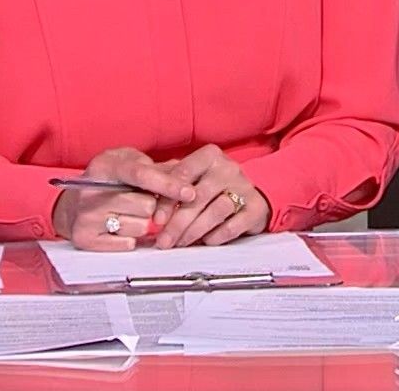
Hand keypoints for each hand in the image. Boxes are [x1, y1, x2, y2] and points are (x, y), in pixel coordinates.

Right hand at [54, 147, 197, 251]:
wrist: (72, 204)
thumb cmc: (108, 180)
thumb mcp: (128, 162)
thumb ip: (156, 167)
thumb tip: (185, 175)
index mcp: (105, 166)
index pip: (142, 175)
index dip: (169, 184)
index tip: (190, 193)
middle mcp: (92, 191)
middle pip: (146, 206)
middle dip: (151, 205)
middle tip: (138, 200)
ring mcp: (86, 216)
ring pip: (140, 227)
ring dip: (141, 223)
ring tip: (126, 214)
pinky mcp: (85, 238)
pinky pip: (127, 243)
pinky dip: (130, 238)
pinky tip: (120, 227)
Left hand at [151, 144, 271, 248]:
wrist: (250, 194)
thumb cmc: (211, 185)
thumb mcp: (191, 177)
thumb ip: (170, 184)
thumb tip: (143, 200)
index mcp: (209, 156)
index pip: (182, 174)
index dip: (167, 199)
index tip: (156, 220)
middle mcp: (228, 168)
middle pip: (198, 197)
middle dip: (178, 223)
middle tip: (164, 241)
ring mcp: (244, 187)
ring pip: (216, 211)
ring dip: (194, 231)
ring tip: (180, 243)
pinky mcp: (256, 208)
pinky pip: (234, 225)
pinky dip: (216, 236)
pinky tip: (205, 241)